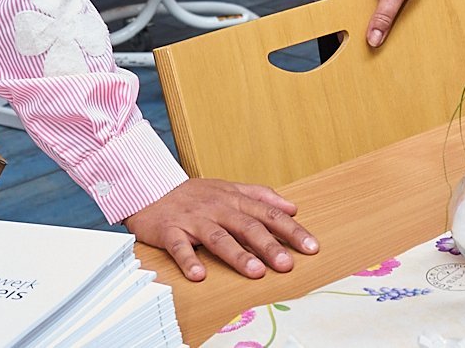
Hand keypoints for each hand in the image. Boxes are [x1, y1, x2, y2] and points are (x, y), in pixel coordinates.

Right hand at [127, 177, 318, 281]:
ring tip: (255, 272)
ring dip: (237, 255)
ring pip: (218, 237)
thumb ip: (262, 196)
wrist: (154, 189)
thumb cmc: (196, 194)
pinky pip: (180, 246)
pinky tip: (199, 275)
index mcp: (235, 199)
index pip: (269, 214)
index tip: (310, 246)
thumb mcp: (231, 189)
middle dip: (269, 246)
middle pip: (247, 227)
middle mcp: (218, 208)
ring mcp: (194, 219)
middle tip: (287, 265)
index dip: (291, 230)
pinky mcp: (171, 230)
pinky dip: (188, 260)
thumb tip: (292, 206)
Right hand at [341, 0, 431, 47]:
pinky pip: (381, 13)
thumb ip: (384, 16)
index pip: (345, 17)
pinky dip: (387, 20)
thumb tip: (372, 39)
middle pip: (359, 20)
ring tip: (387, 36)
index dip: (351, 35)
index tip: (358, 50)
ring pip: (371, 18)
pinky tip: (394, 25)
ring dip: (379, 27)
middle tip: (377, 46)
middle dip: (368, 33)